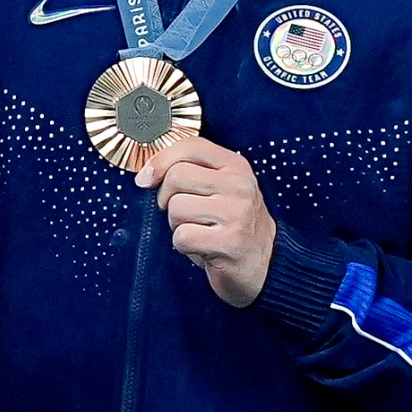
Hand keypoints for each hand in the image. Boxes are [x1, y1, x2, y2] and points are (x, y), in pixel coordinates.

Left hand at [139, 136, 276, 308]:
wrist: (266, 264)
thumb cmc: (233, 226)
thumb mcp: (220, 188)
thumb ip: (189, 172)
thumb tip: (146, 175)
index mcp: (236, 166)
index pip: (190, 146)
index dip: (160, 160)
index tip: (148, 178)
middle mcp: (239, 185)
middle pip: (176, 177)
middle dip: (168, 199)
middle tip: (185, 214)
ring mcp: (237, 213)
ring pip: (176, 208)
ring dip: (177, 225)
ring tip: (199, 231)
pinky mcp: (230, 242)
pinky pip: (182, 237)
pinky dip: (184, 246)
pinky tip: (202, 248)